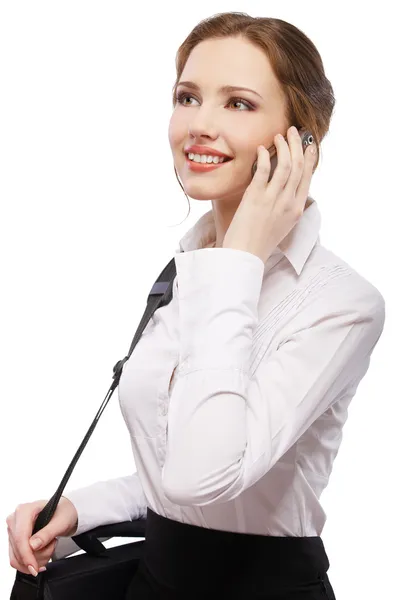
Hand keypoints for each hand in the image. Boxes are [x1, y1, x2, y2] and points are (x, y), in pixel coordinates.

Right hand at [6, 496, 77, 576]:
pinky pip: (17, 559)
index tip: (34, 568)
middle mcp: (15, 519)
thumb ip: (47, 533)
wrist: (63, 513)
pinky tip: (42, 556)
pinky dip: (30, 562)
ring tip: (49, 546)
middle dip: (36, 556)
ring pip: (17, 557)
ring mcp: (13, 530)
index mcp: (24, 511)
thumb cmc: (63, 513)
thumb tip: (33, 546)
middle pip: (18, 550)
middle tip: (53, 546)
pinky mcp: (14, 540)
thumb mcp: (61, 522)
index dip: (26, 555)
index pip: (20, 537)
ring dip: (36, 559)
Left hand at [222, 126, 316, 263]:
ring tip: (279, 136)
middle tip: (293, 131)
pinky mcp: (255, 198)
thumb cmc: (259, 241)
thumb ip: (286, 206)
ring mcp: (272, 200)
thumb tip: (286, 188)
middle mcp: (288, 203)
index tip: (309, 145)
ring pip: (285, 166)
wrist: (245, 255)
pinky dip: (263, 157)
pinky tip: (261, 149)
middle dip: (297, 145)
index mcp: (296, 209)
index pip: (307, 177)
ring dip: (283, 147)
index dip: (309, 158)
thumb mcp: (281, 224)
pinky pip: (263, 172)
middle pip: (298, 167)